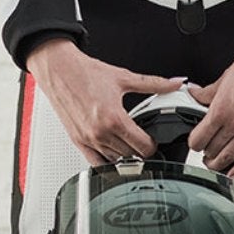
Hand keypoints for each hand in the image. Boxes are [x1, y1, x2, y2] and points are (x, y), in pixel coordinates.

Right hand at [25, 37, 184, 166]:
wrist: (58, 69)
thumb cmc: (84, 72)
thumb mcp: (124, 77)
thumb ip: (154, 83)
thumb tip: (174, 83)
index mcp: (114, 118)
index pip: (143, 147)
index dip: (153, 144)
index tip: (153, 139)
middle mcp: (100, 133)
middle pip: (131, 156)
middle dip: (140, 149)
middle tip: (142, 138)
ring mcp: (88, 139)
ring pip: (116, 161)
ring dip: (125, 155)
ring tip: (127, 142)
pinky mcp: (78, 141)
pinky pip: (96, 163)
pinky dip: (107, 161)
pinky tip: (112, 152)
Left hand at [186, 12, 233, 176]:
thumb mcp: (223, 78)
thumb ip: (206, 92)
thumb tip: (194, 94)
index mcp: (221, 109)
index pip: (199, 138)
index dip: (194, 142)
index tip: (194, 140)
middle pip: (212, 150)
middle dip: (205, 153)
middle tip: (204, 151)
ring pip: (229, 157)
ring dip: (219, 164)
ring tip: (214, 163)